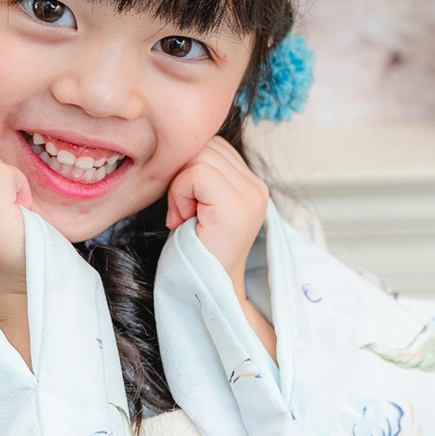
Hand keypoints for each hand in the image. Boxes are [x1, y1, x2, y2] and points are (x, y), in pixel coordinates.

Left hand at [166, 138, 275, 360]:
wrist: (206, 293)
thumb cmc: (193, 251)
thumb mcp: (198, 203)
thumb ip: (199, 172)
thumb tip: (177, 142)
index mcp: (249, 182)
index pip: (211, 143)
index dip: (187, 169)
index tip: (186, 206)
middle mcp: (257, 185)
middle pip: (204, 144)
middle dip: (182, 175)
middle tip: (184, 214)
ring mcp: (252, 195)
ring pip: (198, 156)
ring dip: (179, 186)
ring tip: (187, 217)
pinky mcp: (239, 206)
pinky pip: (197, 172)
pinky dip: (180, 194)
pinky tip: (184, 220)